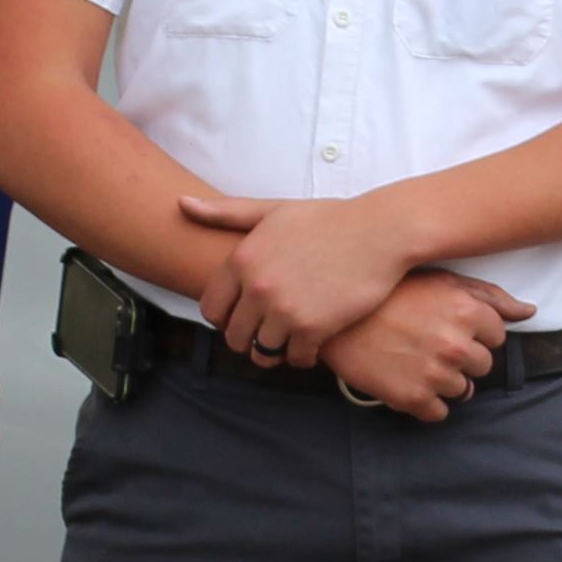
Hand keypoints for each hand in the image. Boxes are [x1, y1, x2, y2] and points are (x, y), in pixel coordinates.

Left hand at [181, 186, 420, 363]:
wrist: (379, 232)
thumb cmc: (328, 219)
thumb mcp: (273, 210)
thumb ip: (226, 212)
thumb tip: (181, 203)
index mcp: (242, 259)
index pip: (211, 309)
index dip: (226, 318)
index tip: (244, 316)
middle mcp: (257, 286)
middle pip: (233, 336)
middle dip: (248, 338)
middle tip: (268, 333)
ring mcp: (284, 309)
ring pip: (261, 352)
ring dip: (273, 352)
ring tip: (288, 342)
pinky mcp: (313, 328)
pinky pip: (294, 358)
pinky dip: (302, 356)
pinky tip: (312, 344)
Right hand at [325, 270, 538, 419]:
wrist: (336, 319)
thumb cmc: (391, 294)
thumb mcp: (442, 281)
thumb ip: (490, 297)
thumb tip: (529, 312)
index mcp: (467, 312)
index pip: (497, 336)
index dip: (474, 332)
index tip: (448, 325)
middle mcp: (456, 345)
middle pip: (482, 366)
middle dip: (462, 357)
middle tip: (429, 343)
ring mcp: (435, 375)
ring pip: (463, 391)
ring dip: (445, 381)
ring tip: (415, 360)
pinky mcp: (413, 399)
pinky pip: (439, 413)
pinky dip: (427, 403)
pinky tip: (407, 380)